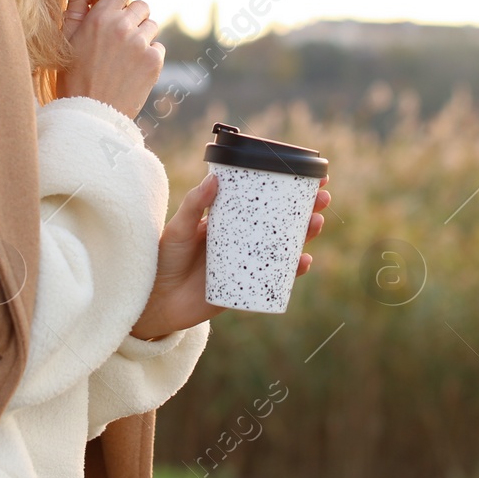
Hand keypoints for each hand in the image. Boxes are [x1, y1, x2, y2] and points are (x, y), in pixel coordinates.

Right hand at [54, 0, 163, 119]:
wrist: (89, 114)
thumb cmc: (72, 74)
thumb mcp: (66, 37)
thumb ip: (78, 4)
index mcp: (99, 16)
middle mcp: (122, 26)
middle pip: (142, 6)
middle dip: (133, 17)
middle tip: (118, 39)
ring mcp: (140, 43)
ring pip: (151, 26)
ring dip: (141, 36)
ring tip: (122, 58)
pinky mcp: (153, 61)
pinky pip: (158, 47)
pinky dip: (148, 56)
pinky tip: (131, 70)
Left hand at [130, 173, 331, 340]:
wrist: (156, 302)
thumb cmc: (163, 259)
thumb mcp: (178, 229)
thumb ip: (194, 205)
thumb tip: (214, 179)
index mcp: (229, 219)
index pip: (262, 198)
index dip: (286, 187)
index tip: (308, 175)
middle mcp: (242, 238)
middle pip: (282, 221)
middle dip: (306, 208)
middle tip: (322, 198)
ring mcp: (248, 262)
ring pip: (284, 246)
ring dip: (305, 235)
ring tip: (316, 223)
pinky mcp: (248, 286)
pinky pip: (276, 277)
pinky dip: (292, 270)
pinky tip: (303, 262)